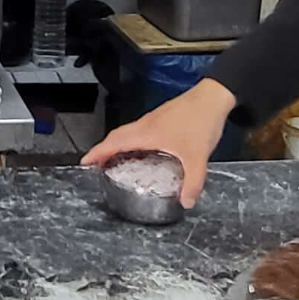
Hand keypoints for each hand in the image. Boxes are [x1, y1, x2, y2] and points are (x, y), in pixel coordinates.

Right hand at [83, 79, 237, 208]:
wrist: (214, 96)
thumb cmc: (201, 122)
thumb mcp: (198, 156)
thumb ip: (193, 181)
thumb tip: (187, 202)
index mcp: (147, 133)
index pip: (114, 142)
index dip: (97, 153)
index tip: (84, 163)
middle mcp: (145, 125)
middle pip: (116, 136)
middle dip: (102, 150)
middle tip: (95, 165)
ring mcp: (153, 119)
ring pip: (126, 132)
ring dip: (116, 144)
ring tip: (113, 159)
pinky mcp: (162, 118)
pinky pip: (137, 130)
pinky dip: (130, 140)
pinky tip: (140, 150)